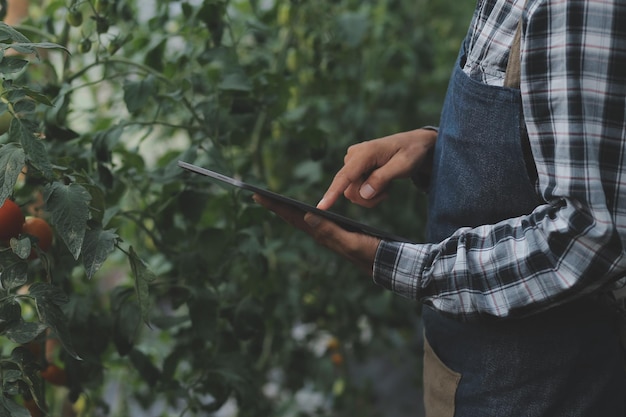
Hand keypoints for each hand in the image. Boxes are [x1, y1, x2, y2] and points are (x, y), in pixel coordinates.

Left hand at [253, 194, 380, 274]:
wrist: (389, 265)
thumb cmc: (373, 254)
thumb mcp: (352, 243)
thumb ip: (329, 231)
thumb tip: (306, 215)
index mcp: (322, 235)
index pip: (294, 218)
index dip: (276, 207)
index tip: (258, 197)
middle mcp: (322, 235)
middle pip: (294, 219)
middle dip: (276, 207)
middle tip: (257, 196)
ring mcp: (328, 236)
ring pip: (302, 221)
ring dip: (287, 210)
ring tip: (273, 202)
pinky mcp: (336, 235)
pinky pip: (313, 222)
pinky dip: (302, 214)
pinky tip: (301, 211)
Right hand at [317, 128, 436, 209]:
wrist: (413, 144)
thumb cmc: (411, 152)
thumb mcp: (404, 166)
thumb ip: (383, 178)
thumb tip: (364, 193)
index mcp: (365, 152)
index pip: (345, 176)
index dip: (332, 193)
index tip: (320, 208)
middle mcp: (353, 156)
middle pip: (350, 190)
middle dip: (368, 198)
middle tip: (387, 193)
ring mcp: (351, 162)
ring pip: (352, 192)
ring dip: (370, 196)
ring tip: (386, 185)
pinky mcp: (353, 168)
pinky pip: (354, 189)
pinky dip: (369, 192)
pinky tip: (381, 182)